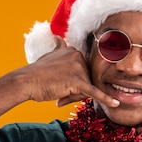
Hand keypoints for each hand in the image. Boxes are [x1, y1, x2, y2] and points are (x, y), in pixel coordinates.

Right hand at [0, 37, 118, 117]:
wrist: (25, 82)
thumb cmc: (37, 74)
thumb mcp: (50, 56)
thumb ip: (58, 48)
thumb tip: (59, 37)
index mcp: (73, 51)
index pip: (82, 72)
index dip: (72, 83)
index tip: (58, 83)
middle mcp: (78, 56)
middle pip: (86, 80)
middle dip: (74, 90)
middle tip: (57, 90)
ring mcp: (78, 68)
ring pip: (85, 89)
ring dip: (73, 96)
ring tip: (58, 93)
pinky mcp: (78, 82)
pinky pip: (94, 92)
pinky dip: (105, 99)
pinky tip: (116, 104)